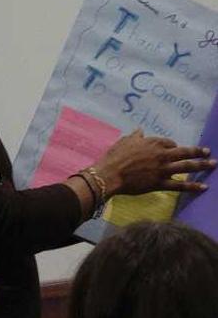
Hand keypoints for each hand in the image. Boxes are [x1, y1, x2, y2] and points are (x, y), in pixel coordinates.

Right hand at [94, 129, 216, 196]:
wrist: (110, 174)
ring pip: (186, 167)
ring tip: (213, 164)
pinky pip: (179, 185)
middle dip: (198, 152)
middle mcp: (162, 155)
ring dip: (202, 165)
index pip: (169, 143)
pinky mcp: (160, 183)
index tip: (175, 148)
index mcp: (153, 143)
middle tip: (208, 151)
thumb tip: (140, 130)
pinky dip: (192, 186)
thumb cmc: (115, 157)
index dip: (173, 146)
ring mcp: (162, 170)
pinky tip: (203, 187)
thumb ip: (135, 136)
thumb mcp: (125, 141)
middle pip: (184, 152)